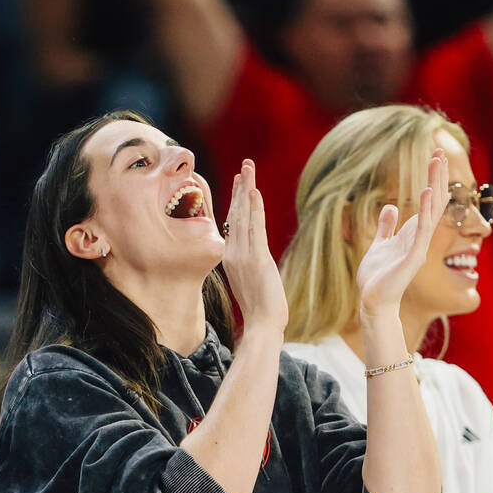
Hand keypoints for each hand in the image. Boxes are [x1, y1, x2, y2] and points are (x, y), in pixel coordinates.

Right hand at [221, 160, 286, 332]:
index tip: (241, 183)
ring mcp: (243, 256)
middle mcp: (232, 254)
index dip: (237, 201)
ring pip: (243, 216)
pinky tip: (254, 192)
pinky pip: (255, 228)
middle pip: (236, 214)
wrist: (262, 326)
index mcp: (230, 259)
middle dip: (240, 188)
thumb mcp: (253, 284)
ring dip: (247, 190)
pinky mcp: (256, 259)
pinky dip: (254, 208)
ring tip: (248, 168)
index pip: (233, 224)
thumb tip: (254, 263)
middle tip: (244, 166)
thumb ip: (250, 268)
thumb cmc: (261, 312)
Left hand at [355, 149, 447, 316]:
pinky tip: (428, 192)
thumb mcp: (379, 244)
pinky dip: (427, 211)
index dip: (432, 179)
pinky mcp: (414, 256)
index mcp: (413, 233)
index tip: (434, 157)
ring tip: (437, 163)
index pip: (428, 201)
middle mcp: (420, 237)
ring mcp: (419, 246)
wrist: (373, 301)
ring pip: (432, 211)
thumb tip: (391, 207)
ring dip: (435, 185)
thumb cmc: (377, 276)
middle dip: (437, 176)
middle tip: (440, 151)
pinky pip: (423, 230)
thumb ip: (386, 227)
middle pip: (434, 201)